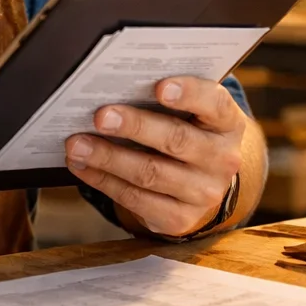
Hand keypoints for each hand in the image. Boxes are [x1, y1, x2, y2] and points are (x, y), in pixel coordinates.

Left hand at [64, 77, 245, 237]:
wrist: (203, 181)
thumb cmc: (187, 130)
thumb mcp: (191, 112)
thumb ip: (166, 97)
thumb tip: (114, 86)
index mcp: (228, 123)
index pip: (215, 104)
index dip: (189, 94)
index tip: (160, 86)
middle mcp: (223, 159)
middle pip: (176, 140)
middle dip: (135, 126)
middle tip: (100, 116)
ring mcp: (204, 193)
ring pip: (151, 173)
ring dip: (108, 158)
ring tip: (77, 144)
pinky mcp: (179, 219)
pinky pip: (136, 199)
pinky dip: (104, 180)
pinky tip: (82, 166)